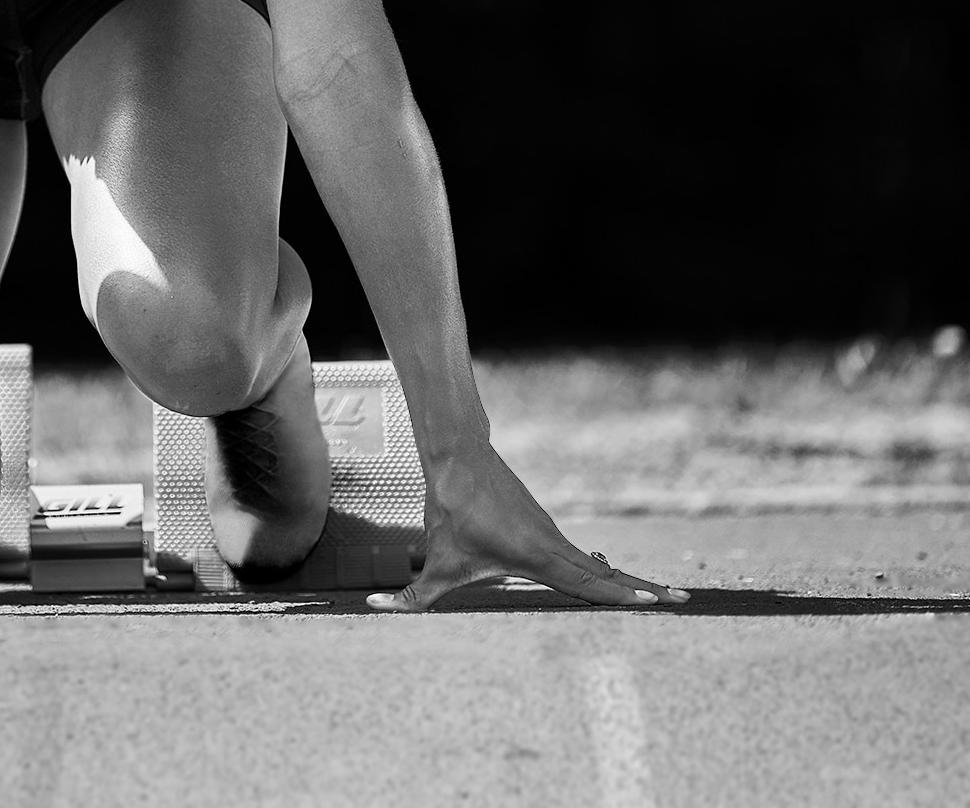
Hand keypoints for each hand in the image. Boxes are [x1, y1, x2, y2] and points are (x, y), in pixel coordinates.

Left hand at [369, 443, 690, 611]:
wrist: (459, 455)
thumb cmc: (450, 509)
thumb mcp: (435, 560)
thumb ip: (413, 595)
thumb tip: (378, 608)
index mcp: (540, 557)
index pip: (590, 584)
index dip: (623, 596)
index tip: (660, 603)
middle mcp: (555, 546)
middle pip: (605, 575)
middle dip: (642, 590)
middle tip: (684, 601)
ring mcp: (552, 535)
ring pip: (595, 565)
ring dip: (625, 581)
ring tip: (662, 596)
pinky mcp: (543, 527)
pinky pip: (579, 554)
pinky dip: (602, 568)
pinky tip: (608, 574)